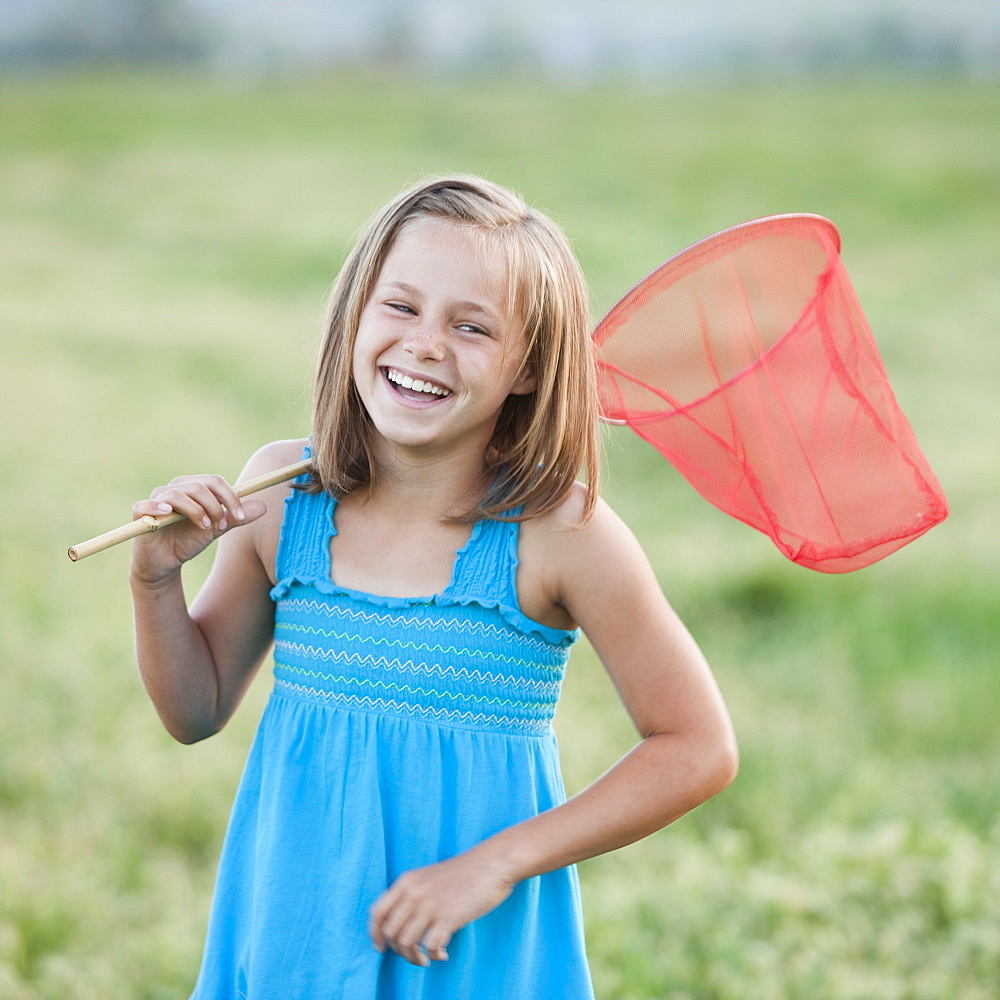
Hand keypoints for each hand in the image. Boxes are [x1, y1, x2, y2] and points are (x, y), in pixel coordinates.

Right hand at [130, 474, 265, 583]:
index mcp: (193, 488)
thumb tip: (264, 505)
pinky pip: (145, 505)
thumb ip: (237, 517)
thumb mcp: (216, 528)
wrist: (165, 563)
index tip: (241, 516)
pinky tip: (168, 513)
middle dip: (215, 505)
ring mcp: (156, 500)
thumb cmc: (189, 540)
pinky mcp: (141, 515)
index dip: (230, 497)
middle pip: (199, 486)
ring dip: (196, 510)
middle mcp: (175, 488)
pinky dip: (157, 507)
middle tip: (221, 525)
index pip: (215, 482)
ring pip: (178, 493)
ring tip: (205, 527)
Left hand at [368, 850, 514, 966]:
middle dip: (399, 950)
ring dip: (415, 957)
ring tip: (426, 958)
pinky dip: (434, 955)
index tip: (381, 948)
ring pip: (406, 943)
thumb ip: (414, 894)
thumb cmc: (464, 873)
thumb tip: (403, 924)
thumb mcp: (430, 877)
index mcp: (407, 881)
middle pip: (390, 933)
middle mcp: (414, 893)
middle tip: (414, 954)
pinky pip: (430, 947)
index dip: (375, 934)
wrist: (492, 863)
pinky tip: (443, 953)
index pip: (377, 912)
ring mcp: (430, 905)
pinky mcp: (447, 917)